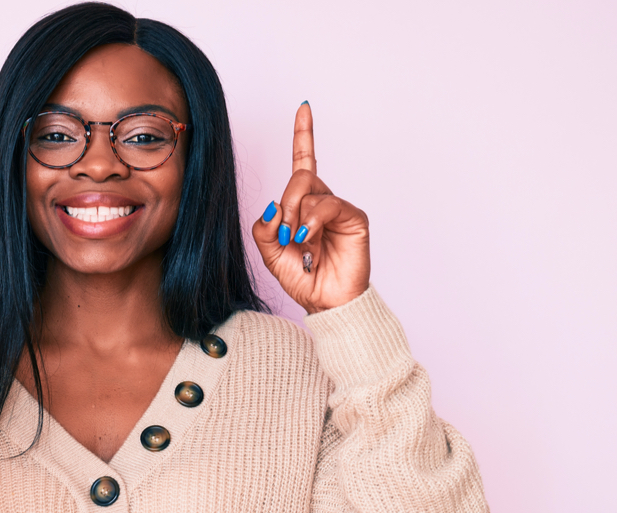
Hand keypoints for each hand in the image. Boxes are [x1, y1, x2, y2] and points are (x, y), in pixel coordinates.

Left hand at [252, 102, 370, 313]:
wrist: (324, 301)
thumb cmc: (301, 277)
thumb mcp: (269, 252)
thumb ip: (263, 228)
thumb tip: (272, 206)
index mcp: (302, 204)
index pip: (305, 160)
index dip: (304, 134)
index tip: (304, 107)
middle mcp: (322, 201)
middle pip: (299, 176)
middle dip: (285, 204)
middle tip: (285, 233)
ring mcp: (339, 208)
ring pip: (309, 188)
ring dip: (296, 216)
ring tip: (299, 242)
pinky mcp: (354, 218)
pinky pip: (328, 204)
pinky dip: (312, 220)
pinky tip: (308, 237)